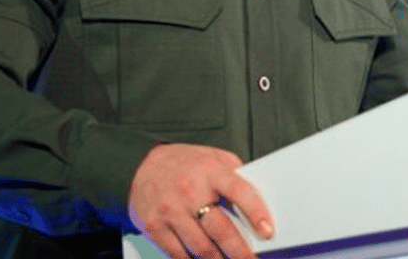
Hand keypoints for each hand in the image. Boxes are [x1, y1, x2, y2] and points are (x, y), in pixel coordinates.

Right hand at [128, 143, 273, 258]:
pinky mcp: (154, 226)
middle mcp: (190, 191)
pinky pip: (177, 253)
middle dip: (239, 250)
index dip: (256, 213)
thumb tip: (259, 202)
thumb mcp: (213, 157)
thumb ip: (235, 176)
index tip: (267, 231)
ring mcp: (170, 210)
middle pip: (220, 228)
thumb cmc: (184, 163)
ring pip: (200, 246)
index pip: (239, 192)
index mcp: (210, 171)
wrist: (139, 166)